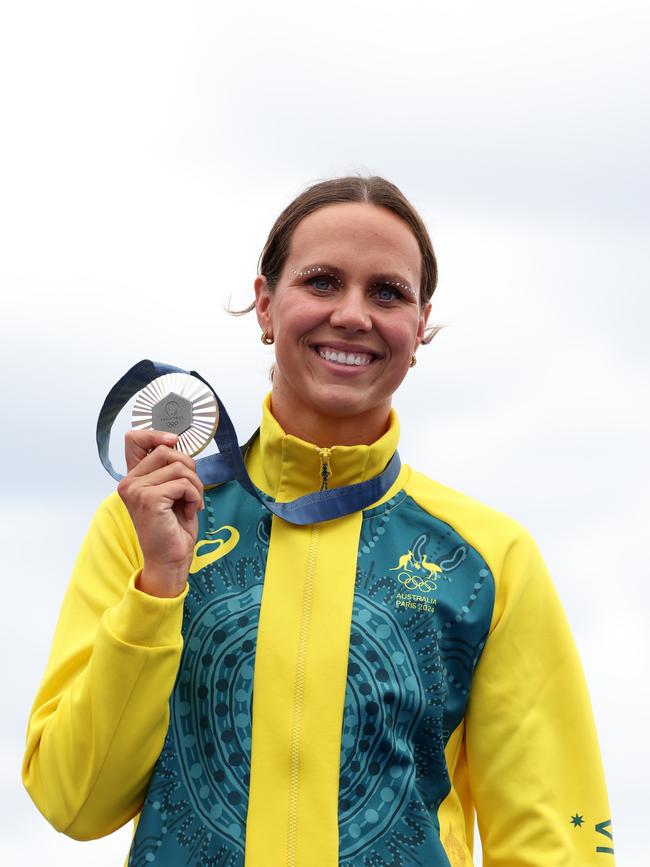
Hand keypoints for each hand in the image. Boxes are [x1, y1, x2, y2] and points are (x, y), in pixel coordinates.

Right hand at [117, 430, 203, 596]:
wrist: (171, 559)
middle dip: (189, 467)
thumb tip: (176, 442)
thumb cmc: (174, 527)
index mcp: (134, 478)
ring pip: (179, 466)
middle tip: (192, 490)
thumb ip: (169, 468)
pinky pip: (184, 483)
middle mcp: (129, 482)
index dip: (157, 435)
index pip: (134, 438)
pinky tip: (190, 511)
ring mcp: (136, 489)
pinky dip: (195, 496)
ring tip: (192, 503)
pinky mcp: (149, 499)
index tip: (174, 443)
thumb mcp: (172, 491)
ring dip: (195, 485)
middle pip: (166, 450)